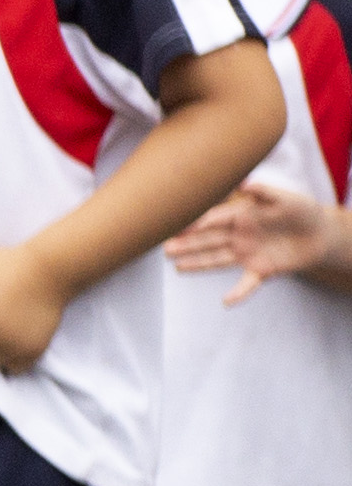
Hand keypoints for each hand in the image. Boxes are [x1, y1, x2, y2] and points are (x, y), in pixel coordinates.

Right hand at [167, 183, 347, 304]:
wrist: (321, 233)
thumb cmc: (303, 211)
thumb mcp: (286, 198)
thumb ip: (265, 192)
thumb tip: (244, 184)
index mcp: (242, 216)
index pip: (214, 220)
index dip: (197, 224)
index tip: (178, 227)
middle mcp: (239, 235)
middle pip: (208, 240)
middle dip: (187, 244)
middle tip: (165, 248)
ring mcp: (247, 254)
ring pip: (217, 259)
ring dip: (197, 263)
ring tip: (176, 266)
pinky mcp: (260, 270)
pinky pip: (247, 284)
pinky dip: (239, 293)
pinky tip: (227, 302)